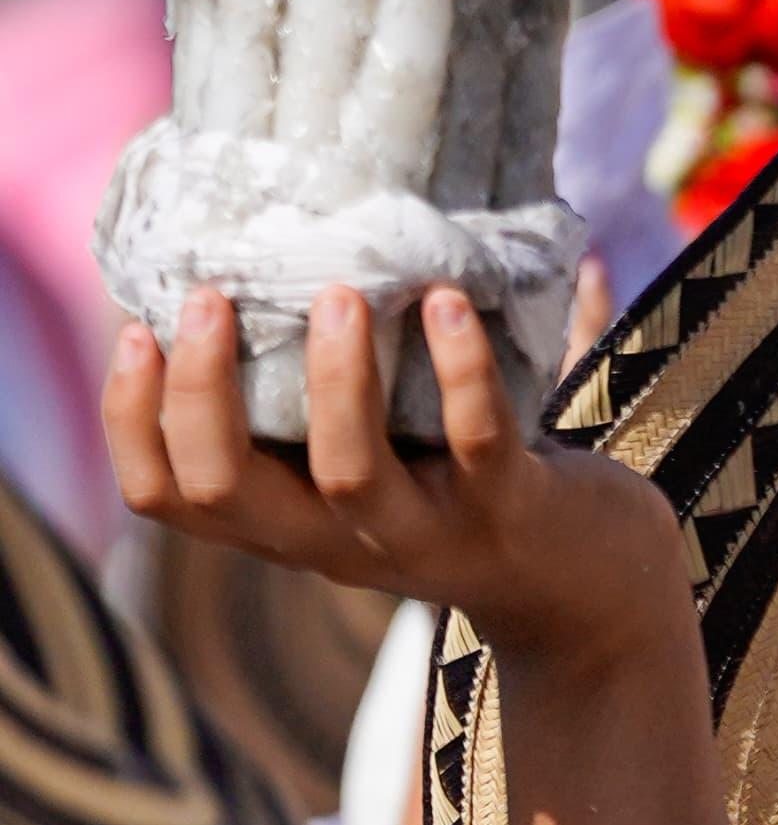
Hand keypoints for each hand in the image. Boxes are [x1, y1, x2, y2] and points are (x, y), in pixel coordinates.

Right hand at [104, 283, 685, 669]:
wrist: (599, 590)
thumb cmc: (479, 493)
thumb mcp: (391, 452)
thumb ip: (355, 377)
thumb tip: (339, 233)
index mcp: (293, 524)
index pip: (170, 496)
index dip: (132, 421)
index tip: (137, 330)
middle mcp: (341, 543)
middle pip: (223, 490)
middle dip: (197, 392)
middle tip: (206, 296)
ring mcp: (427, 533)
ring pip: (345, 471)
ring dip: (336, 376)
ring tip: (342, 292)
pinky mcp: (512, 511)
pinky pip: (475, 440)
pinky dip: (461, 368)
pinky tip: (449, 303)